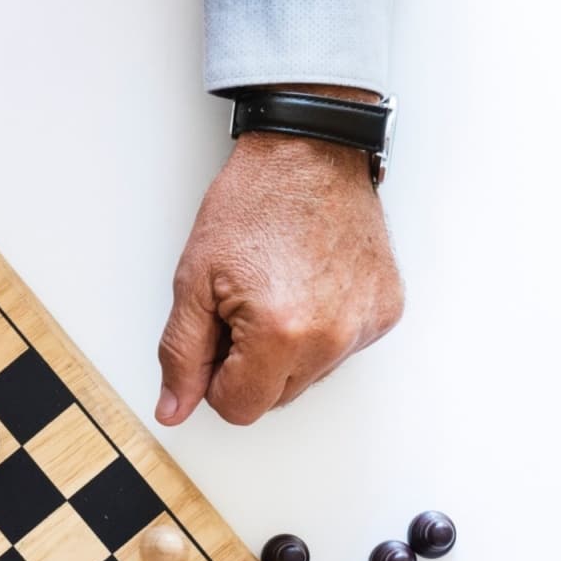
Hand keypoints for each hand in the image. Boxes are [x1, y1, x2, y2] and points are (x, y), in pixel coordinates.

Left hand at [157, 96, 404, 426]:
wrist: (310, 151)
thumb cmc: (254, 203)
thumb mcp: (193, 281)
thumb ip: (182, 354)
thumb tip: (175, 408)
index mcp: (280, 333)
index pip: (240, 409)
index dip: (216, 381)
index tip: (217, 341)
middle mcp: (331, 337)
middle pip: (276, 399)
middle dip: (251, 366)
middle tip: (244, 308)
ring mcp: (365, 325)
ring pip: (310, 378)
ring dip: (287, 351)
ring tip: (279, 292)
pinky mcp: (385, 312)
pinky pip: (342, 350)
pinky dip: (321, 330)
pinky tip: (310, 287)